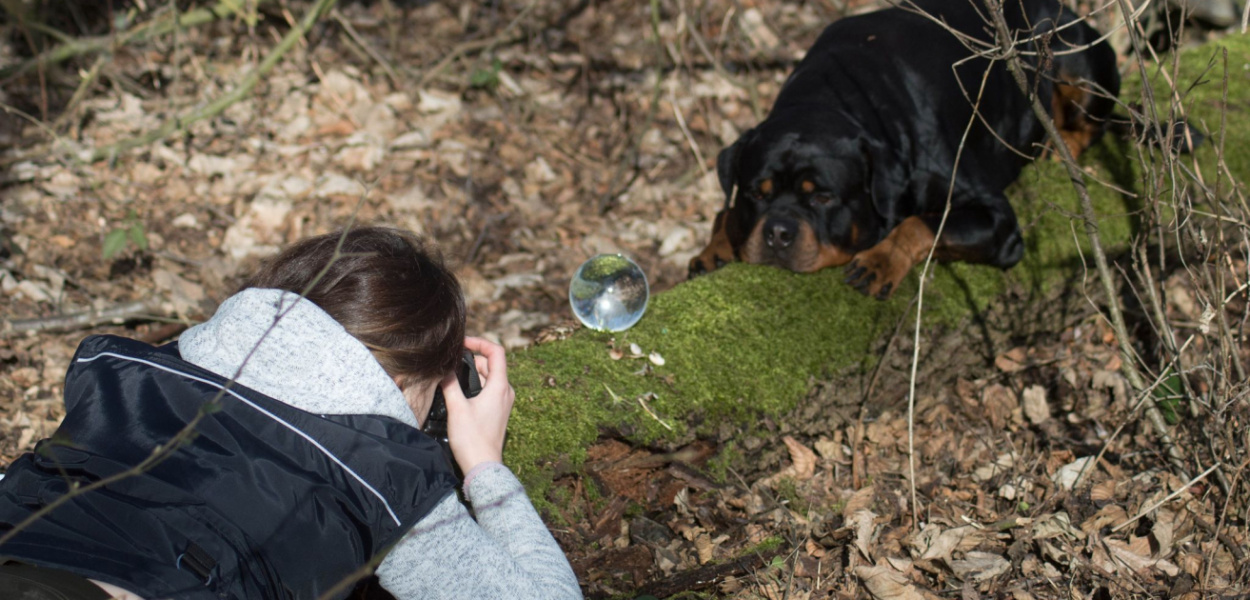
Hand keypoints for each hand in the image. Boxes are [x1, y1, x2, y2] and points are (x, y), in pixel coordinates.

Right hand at [441, 337, 514, 474]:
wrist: (483, 466)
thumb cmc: (471, 439)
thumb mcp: (457, 408)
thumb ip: (450, 384)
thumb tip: (443, 368)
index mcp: (500, 386)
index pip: (496, 352)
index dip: (480, 342)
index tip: (462, 343)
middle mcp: (506, 391)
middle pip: (491, 364)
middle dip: (471, 359)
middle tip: (450, 361)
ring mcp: (503, 402)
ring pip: (488, 377)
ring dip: (471, 373)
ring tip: (451, 376)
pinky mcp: (498, 411)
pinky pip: (488, 390)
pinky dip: (475, 385)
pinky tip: (459, 392)